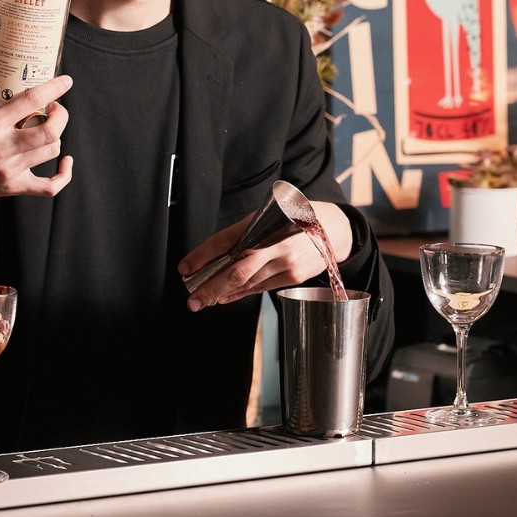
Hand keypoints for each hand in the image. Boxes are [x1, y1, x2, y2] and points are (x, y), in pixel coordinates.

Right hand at [0, 59, 73, 216]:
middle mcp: (2, 147)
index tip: (65, 81)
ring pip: (51, 150)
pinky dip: (62, 175)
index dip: (54, 88)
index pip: (31, 101)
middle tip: (54, 106)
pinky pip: (49, 187)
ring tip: (49, 126)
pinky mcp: (11, 187)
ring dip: (57, 135)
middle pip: (50, 130)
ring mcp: (9, 170)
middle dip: (60, 114)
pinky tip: (64, 161)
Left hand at [179, 202, 352, 311]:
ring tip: (202, 300)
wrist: (331, 227)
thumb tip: (209, 256)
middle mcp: (274, 243)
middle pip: (236, 270)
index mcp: (263, 222)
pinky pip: (260, 288)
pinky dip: (240, 294)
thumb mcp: (265, 216)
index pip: (226, 240)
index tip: (185, 268)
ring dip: (222, 294)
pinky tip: (225, 298)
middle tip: (192, 299)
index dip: (203, 256)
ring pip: (247, 283)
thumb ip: (240, 234)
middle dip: (211, 287)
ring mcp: (285, 262)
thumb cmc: (291, 218)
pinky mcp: (293, 277)